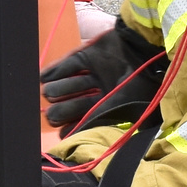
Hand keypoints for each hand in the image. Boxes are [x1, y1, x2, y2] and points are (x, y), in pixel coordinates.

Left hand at [39, 22, 164, 130]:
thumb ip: (97, 119)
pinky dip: (55, 71)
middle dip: (62, 110)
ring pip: (70, 85)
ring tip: (49, 93)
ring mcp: (94, 72)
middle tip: (52, 115)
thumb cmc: (136, 84)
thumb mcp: (119, 106)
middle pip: (75, 103)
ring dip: (57, 89)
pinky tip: (43, 77)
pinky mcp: (88, 55)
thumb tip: (75, 135)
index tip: (61, 132)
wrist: (143, 51)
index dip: (73, 127)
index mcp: (112, 105)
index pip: (87, 119)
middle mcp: (101, 90)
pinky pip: (68, 64)